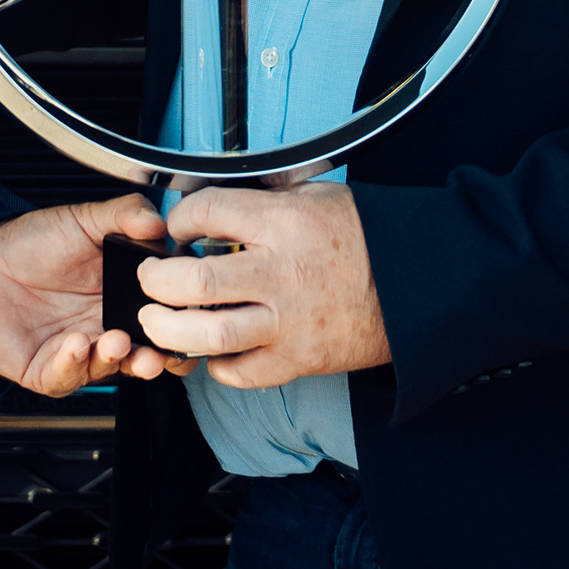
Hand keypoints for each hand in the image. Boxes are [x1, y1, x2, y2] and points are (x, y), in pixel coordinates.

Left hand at [0, 195, 195, 395]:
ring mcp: (78, 353)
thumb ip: (124, 215)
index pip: (163, 320)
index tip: (187, 318)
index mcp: (124, 298)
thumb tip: (159, 221)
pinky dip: (74, 364)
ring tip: (116, 341)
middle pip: (144, 355)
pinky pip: (65, 376)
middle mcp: (106, 329)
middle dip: (157, 358)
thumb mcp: (83, 221)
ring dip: (118, 360)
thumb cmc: (32, 244)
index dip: (179, 325)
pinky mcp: (46, 370)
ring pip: (109, 370)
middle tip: (160, 352)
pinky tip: (76, 343)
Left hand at [138, 184, 391, 388]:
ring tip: (158, 320)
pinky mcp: (298, 359)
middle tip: (150, 278)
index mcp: (283, 224)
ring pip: (209, 335)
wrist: (417, 285)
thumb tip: (217, 204)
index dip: (178, 219)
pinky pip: (241, 372)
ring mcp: (288, 322)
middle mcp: (280, 274)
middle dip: (156, 281)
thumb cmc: (370, 239)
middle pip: (194, 282)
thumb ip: (264, 201)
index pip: (205, 213)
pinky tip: (212, 350)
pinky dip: (217, 365)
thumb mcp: (317, 196)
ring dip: (171, 329)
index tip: (176, 228)